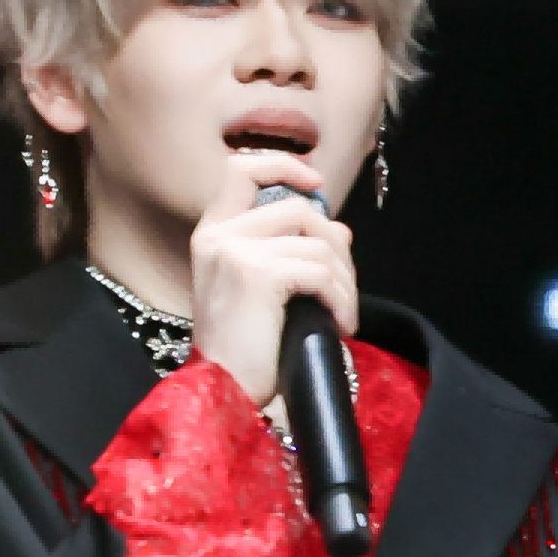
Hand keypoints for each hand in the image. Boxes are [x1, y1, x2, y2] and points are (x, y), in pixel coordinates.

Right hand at [185, 154, 357, 398]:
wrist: (227, 391)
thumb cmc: (248, 348)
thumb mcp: (266, 291)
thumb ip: (294, 250)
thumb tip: (339, 226)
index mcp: (212, 233)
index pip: (240, 169)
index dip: (284, 165)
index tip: (316, 185)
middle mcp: (217, 235)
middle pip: (299, 208)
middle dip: (337, 246)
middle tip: (343, 288)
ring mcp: (234, 250)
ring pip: (318, 242)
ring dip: (345, 282)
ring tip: (342, 315)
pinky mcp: (256, 273)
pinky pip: (321, 271)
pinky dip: (342, 299)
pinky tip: (339, 324)